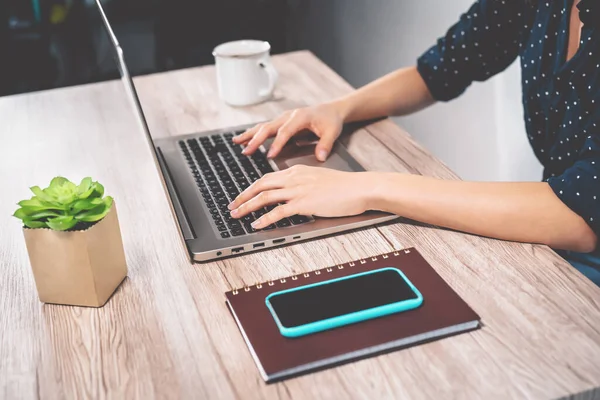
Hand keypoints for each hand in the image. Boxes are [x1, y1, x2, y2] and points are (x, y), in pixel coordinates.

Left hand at [228, 165, 373, 228]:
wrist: (360, 188)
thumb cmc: (345, 187)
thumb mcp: (319, 179)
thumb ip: (304, 184)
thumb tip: (293, 194)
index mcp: (297, 171)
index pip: (268, 178)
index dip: (252, 188)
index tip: (243, 196)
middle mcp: (294, 178)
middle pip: (260, 185)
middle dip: (243, 196)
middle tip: (232, 206)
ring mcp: (298, 190)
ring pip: (264, 197)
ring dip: (247, 207)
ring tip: (236, 215)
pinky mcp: (304, 203)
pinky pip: (278, 211)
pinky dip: (264, 218)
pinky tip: (256, 224)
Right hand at [232, 102, 344, 160]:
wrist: (332, 110)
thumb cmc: (331, 120)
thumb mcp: (332, 132)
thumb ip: (325, 144)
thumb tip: (320, 157)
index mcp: (300, 117)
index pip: (285, 132)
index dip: (277, 144)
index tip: (270, 155)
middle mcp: (288, 116)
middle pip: (268, 127)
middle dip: (256, 139)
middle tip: (246, 151)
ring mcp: (283, 118)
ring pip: (263, 126)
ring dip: (250, 134)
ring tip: (236, 142)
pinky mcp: (281, 122)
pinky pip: (265, 128)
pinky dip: (253, 133)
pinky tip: (244, 140)